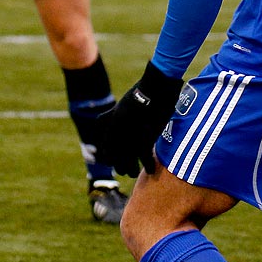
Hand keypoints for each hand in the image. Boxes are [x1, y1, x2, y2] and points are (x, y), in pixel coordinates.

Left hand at [95, 61, 183, 177]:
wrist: (155, 87)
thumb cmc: (143, 89)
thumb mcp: (123, 102)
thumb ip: (116, 114)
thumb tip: (108, 118)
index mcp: (111, 124)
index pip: (105, 147)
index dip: (108, 156)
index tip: (112, 160)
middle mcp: (117, 134)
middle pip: (114, 157)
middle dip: (118, 165)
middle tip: (122, 170)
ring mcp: (130, 139)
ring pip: (126, 162)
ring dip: (130, 169)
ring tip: (133, 173)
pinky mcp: (145, 141)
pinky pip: (144, 159)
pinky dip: (148, 165)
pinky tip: (150, 170)